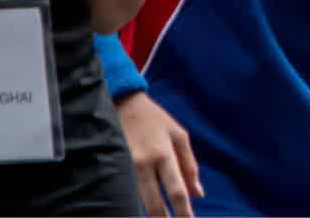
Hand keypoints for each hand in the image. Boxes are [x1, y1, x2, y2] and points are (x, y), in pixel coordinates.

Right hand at [117, 92, 200, 216]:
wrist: (124, 103)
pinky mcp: (112, 165)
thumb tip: (198, 194)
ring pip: (136, 198)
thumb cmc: (156, 121)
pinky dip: (131, 201)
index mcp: (164, 155)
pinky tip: (136, 210)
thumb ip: (190, 166)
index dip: (182, 210)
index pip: (176, 190)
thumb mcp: (180, 137)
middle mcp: (143, 163)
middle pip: (153, 200)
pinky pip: (123, 190)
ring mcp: (124, 166)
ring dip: (148, 213)